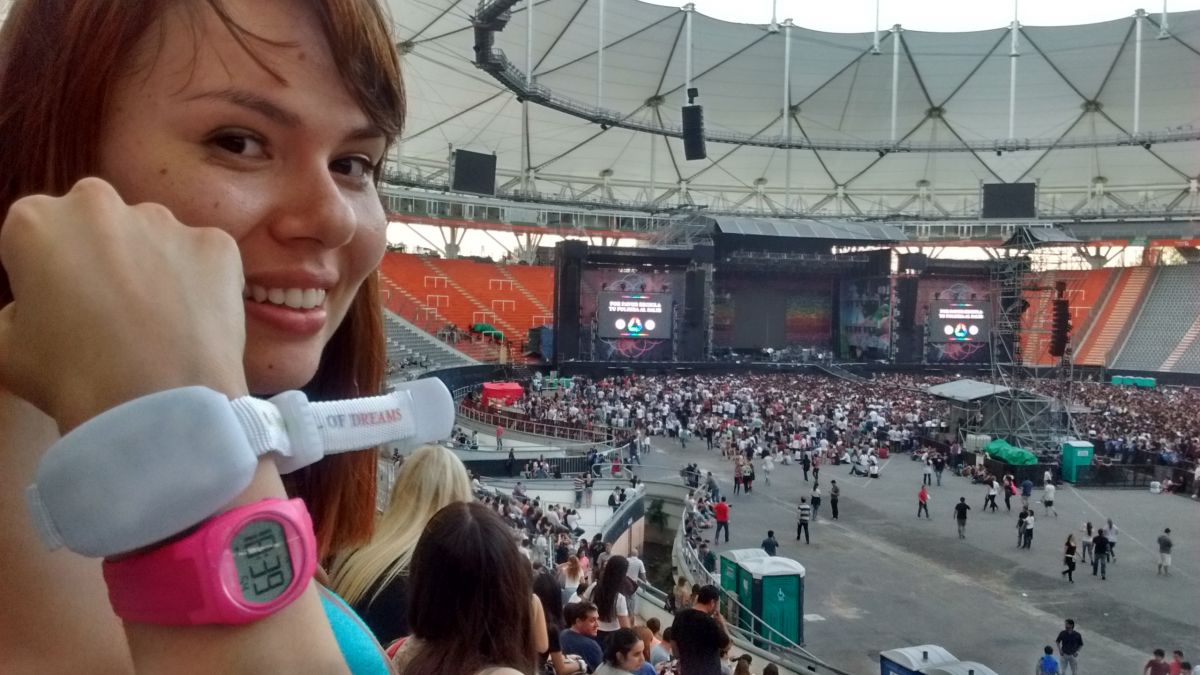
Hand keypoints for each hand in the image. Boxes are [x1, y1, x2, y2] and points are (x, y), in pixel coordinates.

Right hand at [0, 178, 247, 430]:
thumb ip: (11, 314)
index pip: (36, 234)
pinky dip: (201, 280)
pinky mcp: (216, 243)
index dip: (47, 271)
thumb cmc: (72, 380)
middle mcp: (99, 204)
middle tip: (111, 307)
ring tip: (158, 320)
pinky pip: (204, 256)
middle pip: (97, 222)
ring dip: (152, 264)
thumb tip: (30, 309)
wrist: (158, 406)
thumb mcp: (7, 351)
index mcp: (36, 221)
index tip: (61, 304)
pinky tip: (194, 320)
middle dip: (101, 252)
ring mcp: (164, 220)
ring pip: (154, 235)